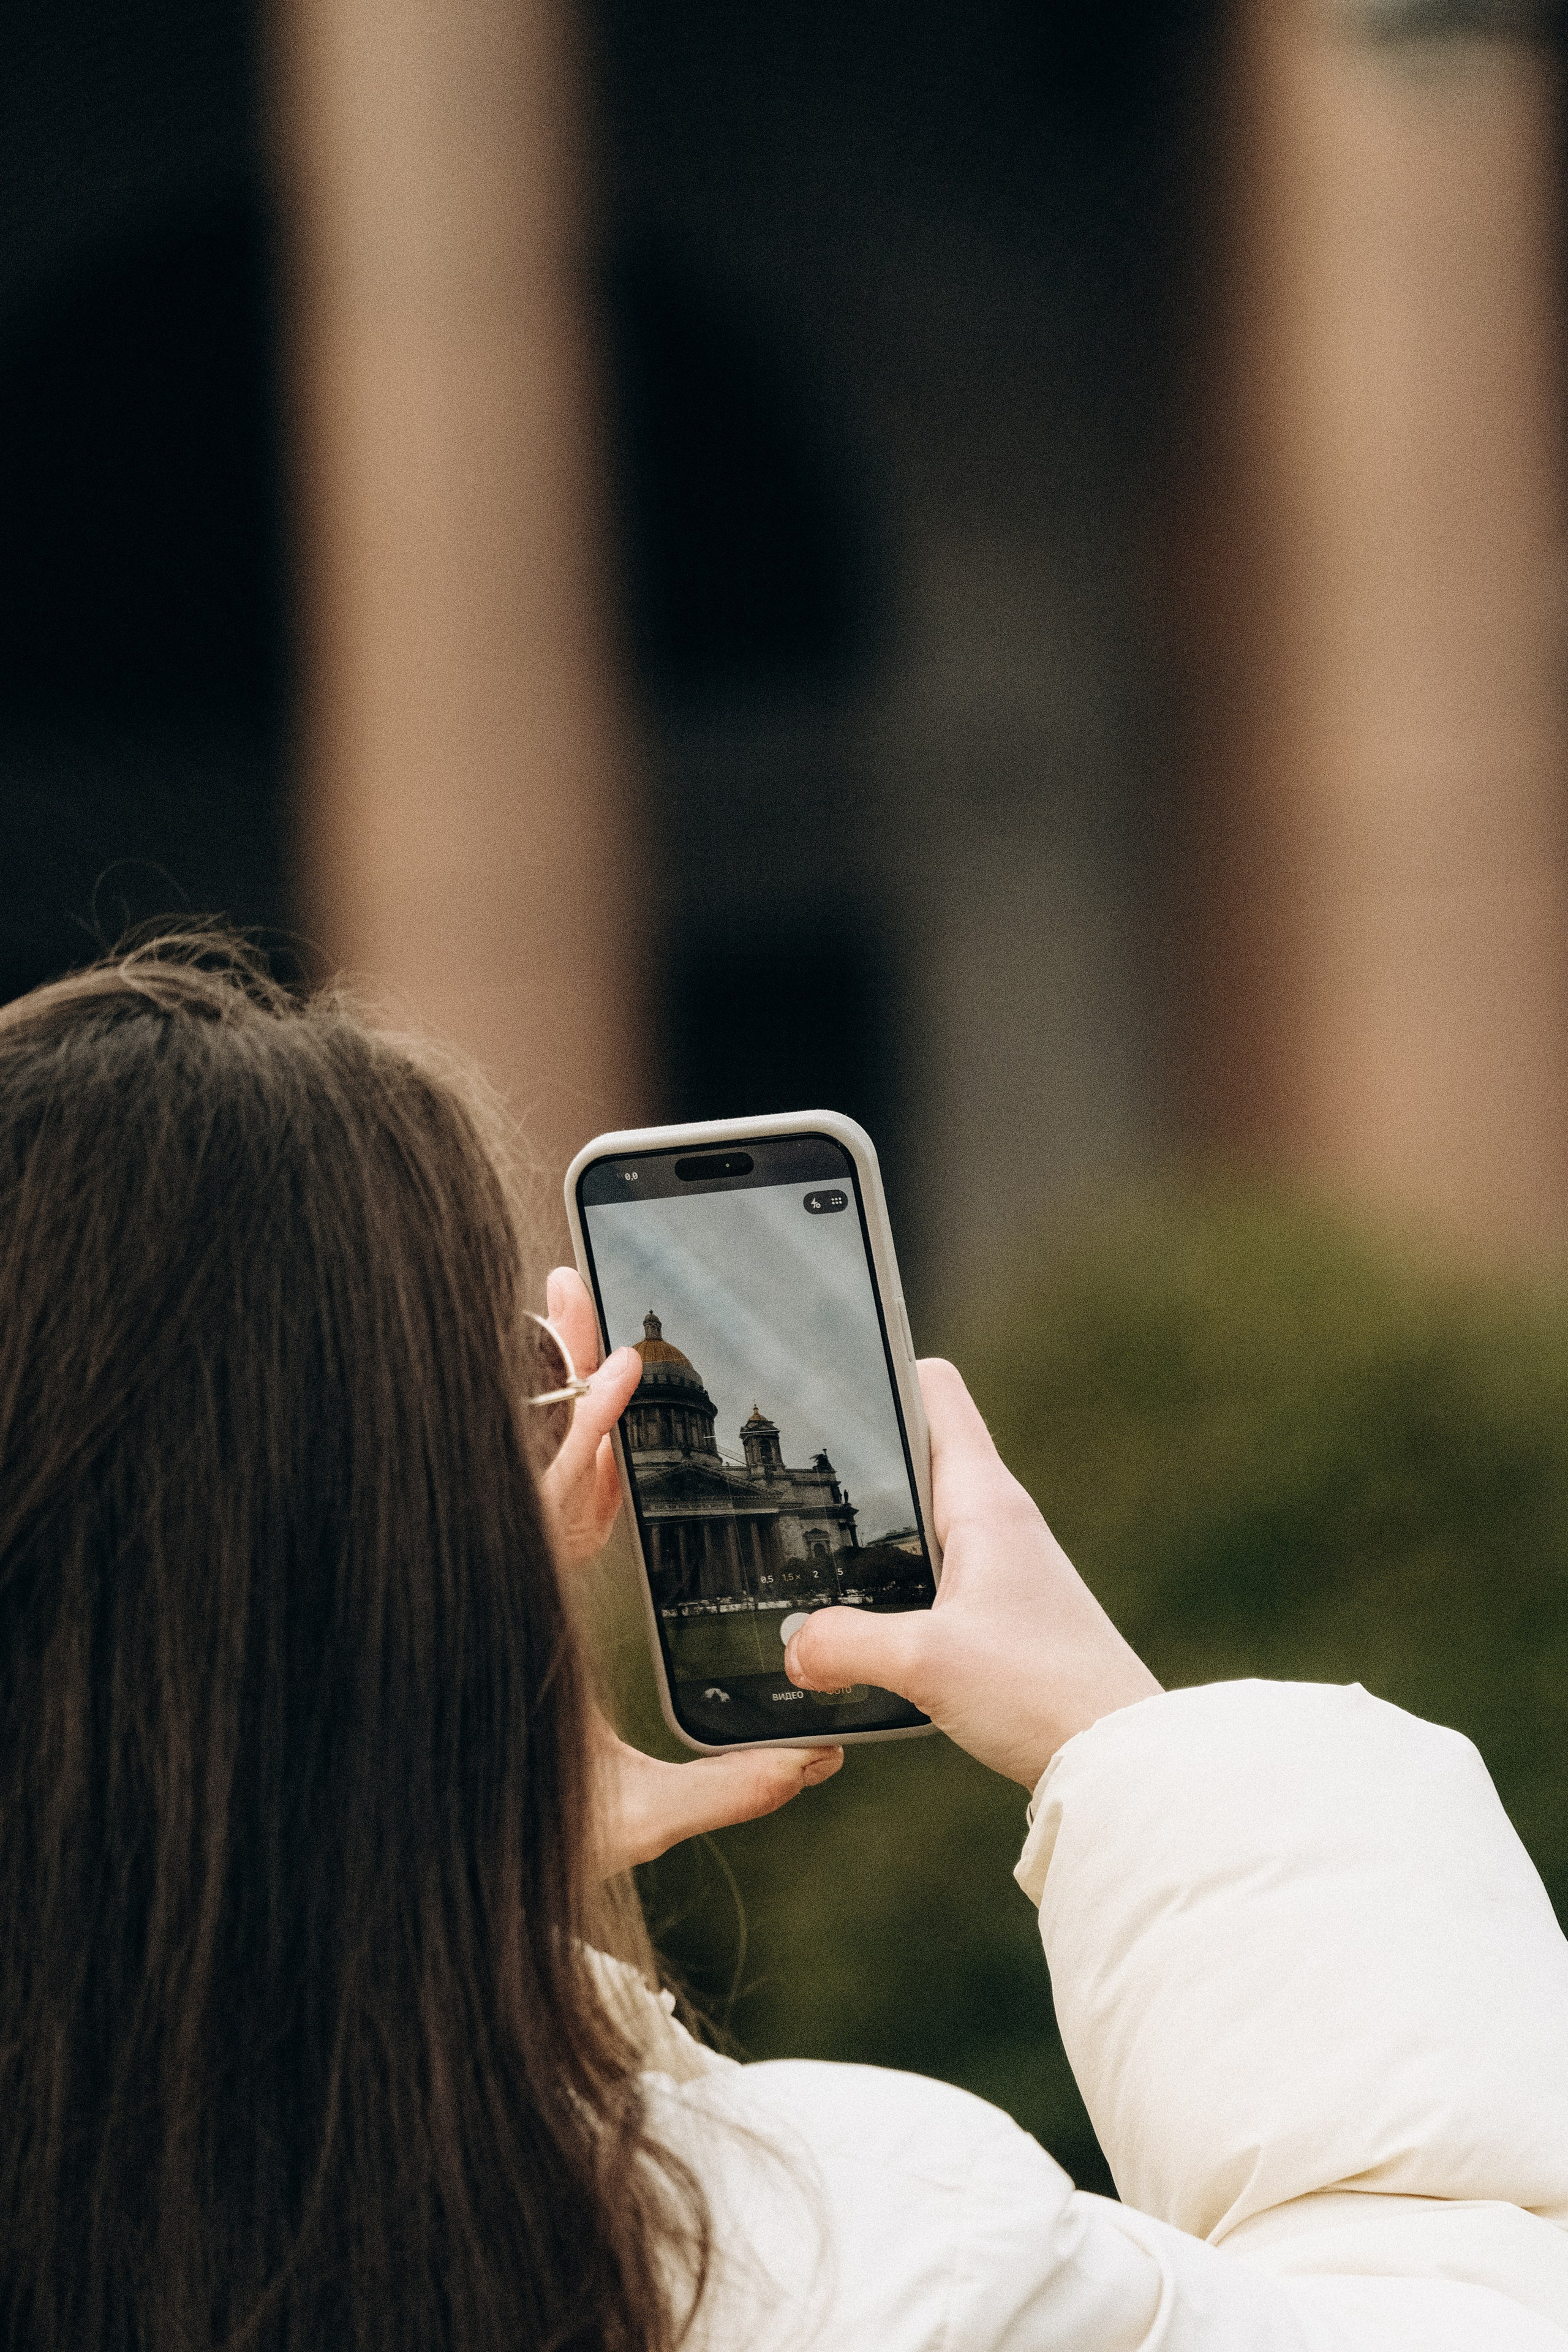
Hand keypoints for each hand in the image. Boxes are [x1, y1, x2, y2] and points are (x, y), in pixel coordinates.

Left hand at [541, 1266, 842, 1872]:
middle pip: (528, 1454)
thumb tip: (817, 1758)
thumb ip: (728, 1786)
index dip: (584, 1437)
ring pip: (521, 1464)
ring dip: (548, 1386)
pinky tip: (587, 1395)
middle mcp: (508, 1590)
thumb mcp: (636, 1817)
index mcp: (527, 1624)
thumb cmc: (537, 1845)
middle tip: (568, 1282)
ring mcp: (500, 1583)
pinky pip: (532, 1500)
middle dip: (557, 1366)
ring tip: (565, 1303)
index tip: (619, 1372)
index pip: (553, 1510)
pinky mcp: (506, 1588)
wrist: (455, 1880)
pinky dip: (560, 1441)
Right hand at [784, 1359, 1159, 1788]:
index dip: (885, 1369)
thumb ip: (844, 1645)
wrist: (1122, 1759)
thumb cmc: (1042, 1691)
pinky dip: (895, 1590)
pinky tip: (864, 1633)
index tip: (831, 1379)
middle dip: (861, 1464)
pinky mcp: (1004, 1615)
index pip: (936, 1391)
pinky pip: (935, 1577)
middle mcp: (998, 1520)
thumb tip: (794, 1648)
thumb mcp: (923, 1663)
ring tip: (812, 1563)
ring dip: (875, 1538)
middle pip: (919, 1455)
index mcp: (983, 1500)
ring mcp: (1004, 1567)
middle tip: (791, 1478)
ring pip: (923, 1524)